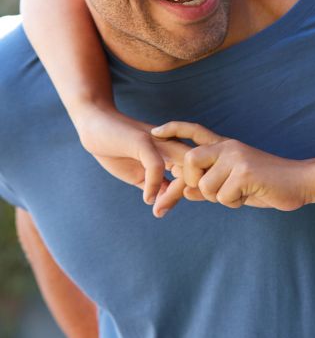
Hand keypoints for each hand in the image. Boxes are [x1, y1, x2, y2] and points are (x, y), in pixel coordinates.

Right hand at [73, 106, 189, 212]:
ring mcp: (160, 141)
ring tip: (158, 209)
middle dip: (183, 195)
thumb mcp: (140, 173)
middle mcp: (173, 144)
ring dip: (173, 193)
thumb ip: (156, 186)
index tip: (163, 209)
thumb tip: (167, 204)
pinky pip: (157, 165)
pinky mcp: (144, 140)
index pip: (195, 173)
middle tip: (160, 212)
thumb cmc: (118, 149)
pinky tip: (146, 197)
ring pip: (184, 167)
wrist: (95, 126)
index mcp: (175, 151)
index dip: (186, 193)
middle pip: (196, 170)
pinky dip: (154, 185)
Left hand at [151, 121, 308, 210]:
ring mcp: (237, 157)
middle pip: (190, 160)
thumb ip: (212, 185)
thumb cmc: (269, 184)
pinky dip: (235, 203)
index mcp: (226, 147)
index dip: (173, 130)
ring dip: (221, 198)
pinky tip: (251, 194)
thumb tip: (185, 190)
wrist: (301, 181)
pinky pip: (223, 197)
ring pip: (206, 186)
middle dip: (194, 181)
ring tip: (241, 193)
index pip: (195, 132)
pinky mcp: (245, 171)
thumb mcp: (237, 185)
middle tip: (212, 191)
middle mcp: (229, 147)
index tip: (154, 132)